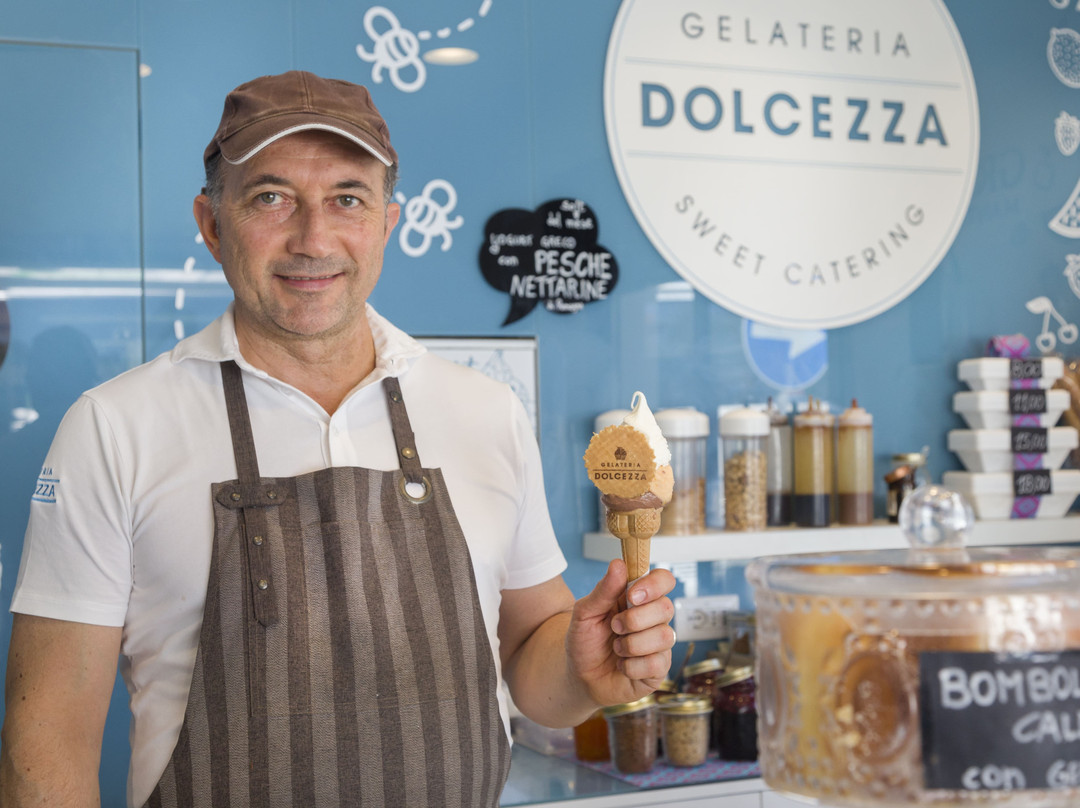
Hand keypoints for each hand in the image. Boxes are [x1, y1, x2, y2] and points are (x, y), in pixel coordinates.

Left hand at [565, 559, 675, 707]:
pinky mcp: (658, 669)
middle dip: (634, 619)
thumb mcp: (585, 613)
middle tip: (613, 627)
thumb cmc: (585, 641)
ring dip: (631, 644)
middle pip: (666, 608)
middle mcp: (653, 618)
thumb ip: (603, 591)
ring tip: (616, 648)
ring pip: (664, 636)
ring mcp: (658, 644)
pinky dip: (631, 666)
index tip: (632, 596)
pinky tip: (621, 666)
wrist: (579, 677)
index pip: (664, 580)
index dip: (654, 585)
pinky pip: (656, 663)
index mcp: (638, 598)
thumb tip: (618, 564)